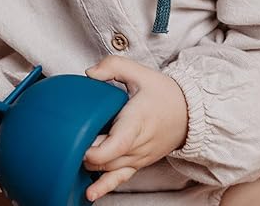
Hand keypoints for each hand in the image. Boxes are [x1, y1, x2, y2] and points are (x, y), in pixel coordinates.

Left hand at [82, 55, 187, 201]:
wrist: (190, 112)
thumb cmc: (165, 93)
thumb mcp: (140, 71)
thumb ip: (113, 66)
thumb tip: (90, 73)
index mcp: (137, 120)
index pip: (117, 144)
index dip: (96, 149)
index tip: (79, 141)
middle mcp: (138, 143)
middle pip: (108, 160)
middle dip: (86, 155)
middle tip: (69, 143)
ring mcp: (139, 157)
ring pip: (111, 170)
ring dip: (91, 166)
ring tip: (71, 160)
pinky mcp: (139, 163)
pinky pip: (120, 179)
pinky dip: (104, 187)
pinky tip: (90, 194)